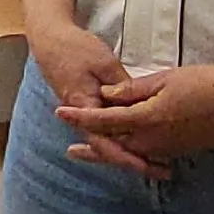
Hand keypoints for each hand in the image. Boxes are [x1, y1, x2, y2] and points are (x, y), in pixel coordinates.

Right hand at [28, 20, 156, 176]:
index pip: (106, 143)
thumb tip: (141, 107)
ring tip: (157, 163)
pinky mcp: (88, 109)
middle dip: (134, 162)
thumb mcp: (105, 64)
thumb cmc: (75, 49)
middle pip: (109, 148)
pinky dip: (123, 139)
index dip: (128, 157)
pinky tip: (139, 144)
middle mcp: (83, 118)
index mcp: (85, 108)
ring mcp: (85, 114)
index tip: (148, 167)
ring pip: (108, 141)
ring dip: (130, 153)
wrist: (50, 41)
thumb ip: (123, 88)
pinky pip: (106, 130)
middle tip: (162, 172)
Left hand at [57, 61, 213, 177]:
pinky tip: (129, 153)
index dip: (80, 117)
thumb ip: (133, 90)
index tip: (61, 113)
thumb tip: (107, 95)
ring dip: (110, 153)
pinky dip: (133, 155)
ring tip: (92, 155)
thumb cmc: (206, 83)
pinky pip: (149, 156)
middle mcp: (153, 140)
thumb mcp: (165, 79)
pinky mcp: (180, 151)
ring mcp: (167, 149)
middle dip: (91, 146)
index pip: (104, 120)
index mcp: (146, 119)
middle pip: (113, 145)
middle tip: (70, 149)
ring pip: (131, 153)